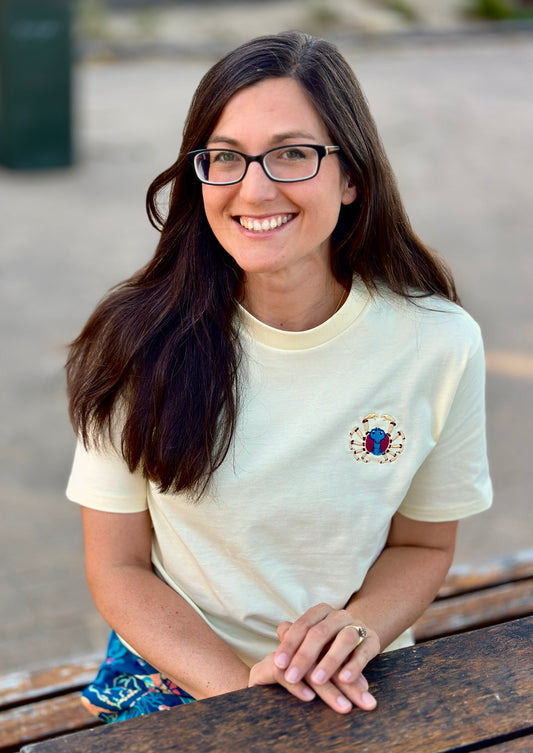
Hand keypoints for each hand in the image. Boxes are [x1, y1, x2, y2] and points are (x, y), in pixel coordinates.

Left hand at [249, 604, 378, 713]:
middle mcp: (339, 616)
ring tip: (317, 681)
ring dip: (329, 661)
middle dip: (304, 656)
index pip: (302, 625)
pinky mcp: (373, 640)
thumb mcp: (309, 640)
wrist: (360, 639)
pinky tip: (344, 680)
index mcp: (321, 612)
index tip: (278, 664)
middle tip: (291, 678)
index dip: (289, 644)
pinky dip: (354, 666)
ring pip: (344, 639)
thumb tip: (279, 636)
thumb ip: (294, 638)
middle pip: (320, 632)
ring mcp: (357, 626)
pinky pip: (364, 651)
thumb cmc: (327, 643)